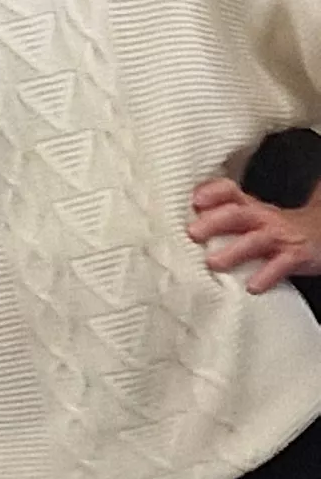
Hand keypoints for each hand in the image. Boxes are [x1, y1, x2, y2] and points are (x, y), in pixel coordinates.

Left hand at [190, 177, 320, 292]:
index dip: (212, 192)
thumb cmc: (273, 228)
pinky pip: (281, 265)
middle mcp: (262, 218)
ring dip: (234, 251)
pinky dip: (266, 275)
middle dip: (214, 222)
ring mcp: (279, 236)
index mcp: (248, 207)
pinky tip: (252, 287)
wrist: (320, 233)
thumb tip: (172, 222)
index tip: (194, 200)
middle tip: (192, 233)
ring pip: (256, 240)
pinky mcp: (296, 256)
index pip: (229, 191)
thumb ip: (219, 217)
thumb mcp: (250, 216)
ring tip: (213, 263)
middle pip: (237, 214)